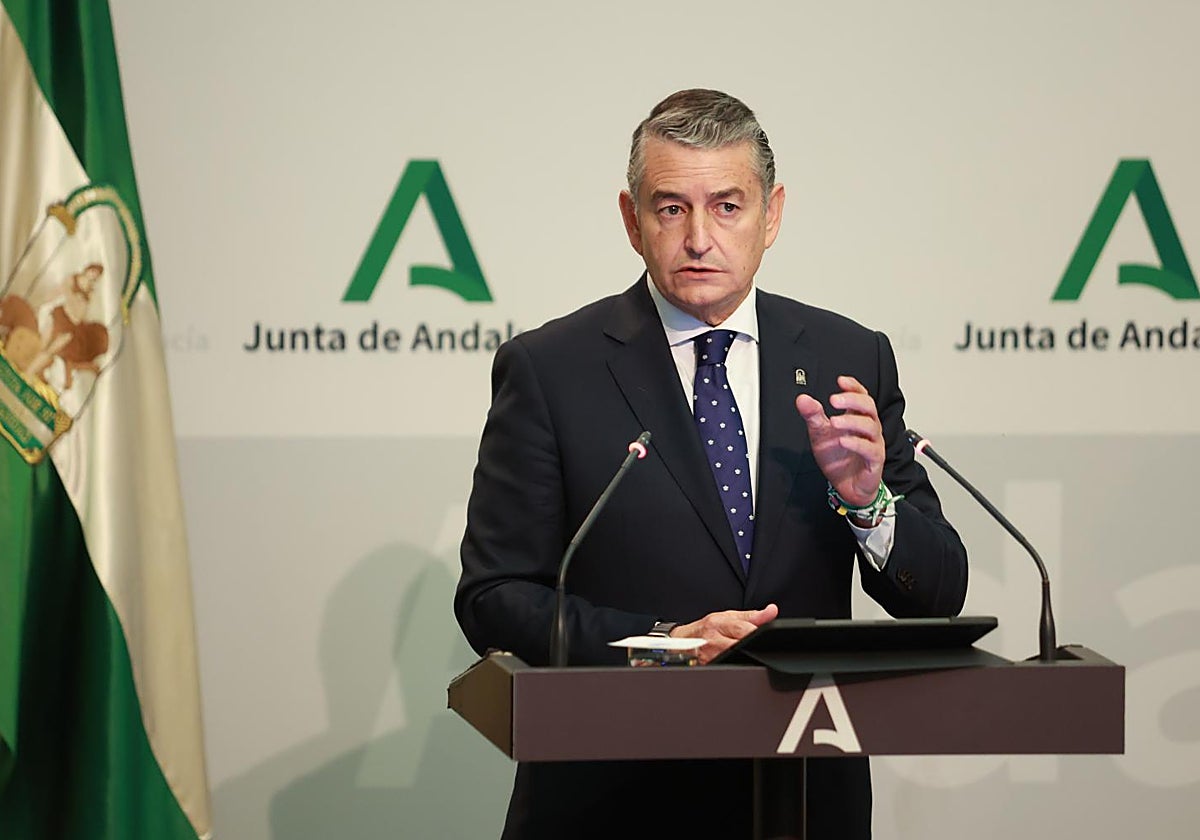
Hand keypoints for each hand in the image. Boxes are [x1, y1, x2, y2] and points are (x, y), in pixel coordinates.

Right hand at [669, 603, 777, 664]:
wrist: (683, 641)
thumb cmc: (707, 628)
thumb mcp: (728, 617)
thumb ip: (752, 616)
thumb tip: (772, 611)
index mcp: (718, 624)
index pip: (743, 629)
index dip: (756, 633)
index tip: (767, 636)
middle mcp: (712, 640)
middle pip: (740, 646)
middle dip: (751, 647)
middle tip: (756, 647)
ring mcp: (709, 657)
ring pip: (734, 660)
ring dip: (744, 658)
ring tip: (744, 653)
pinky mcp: (708, 669)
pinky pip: (727, 669)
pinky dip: (735, 666)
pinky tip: (737, 663)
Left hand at [795, 375, 884, 506]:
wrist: (846, 485)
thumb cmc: (838, 458)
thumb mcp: (820, 434)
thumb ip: (813, 416)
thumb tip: (802, 399)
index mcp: (857, 418)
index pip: (861, 396)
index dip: (854, 387)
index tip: (841, 381)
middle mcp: (868, 428)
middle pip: (869, 407)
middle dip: (852, 400)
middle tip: (835, 399)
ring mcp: (873, 444)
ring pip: (870, 427)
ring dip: (852, 422)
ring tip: (834, 422)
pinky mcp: (874, 461)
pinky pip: (870, 450)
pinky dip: (857, 444)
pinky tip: (843, 441)